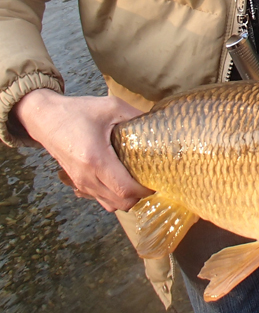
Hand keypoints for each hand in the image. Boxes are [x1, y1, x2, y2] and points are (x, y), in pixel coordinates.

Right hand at [13, 89, 152, 211]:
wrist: (44, 118)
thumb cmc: (76, 111)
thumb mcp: (110, 107)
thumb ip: (135, 115)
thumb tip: (159, 123)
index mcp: (96, 159)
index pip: (125, 189)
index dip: (145, 189)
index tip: (156, 180)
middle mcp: (87, 176)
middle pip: (121, 203)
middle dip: (140, 195)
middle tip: (149, 179)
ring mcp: (81, 183)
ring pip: (111, 205)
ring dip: (128, 198)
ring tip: (137, 180)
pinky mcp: (78, 183)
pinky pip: (101, 200)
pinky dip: (115, 197)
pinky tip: (121, 181)